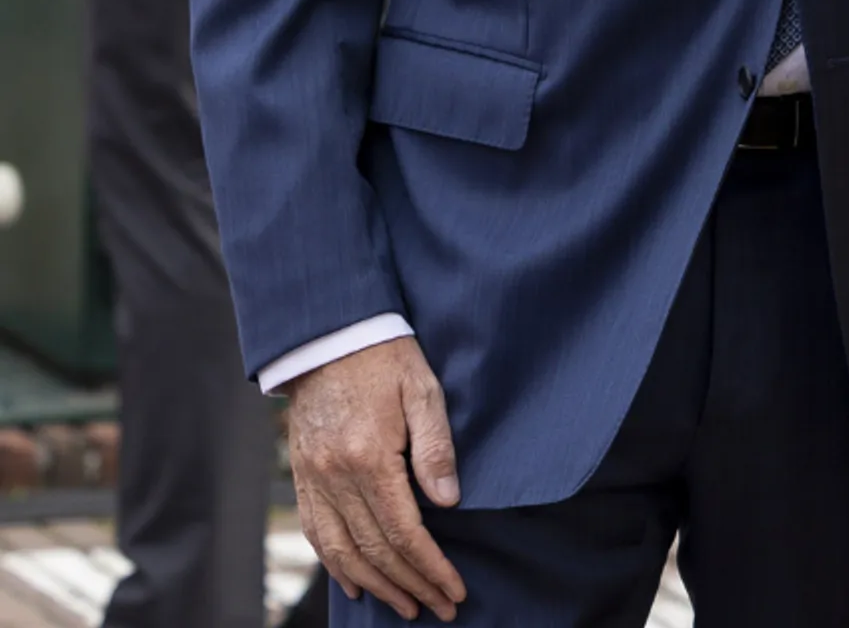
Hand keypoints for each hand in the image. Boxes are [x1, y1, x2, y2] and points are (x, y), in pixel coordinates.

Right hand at [285, 338, 464, 621]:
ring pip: (341, 550)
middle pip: (374, 549)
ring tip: (404, 606)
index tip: (453, 589)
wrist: (329, 337)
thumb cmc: (386, 359)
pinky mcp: (304, 477)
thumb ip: (436, 449)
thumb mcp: (424, 392)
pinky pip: (317, 533)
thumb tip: (448, 502)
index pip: (403, 531)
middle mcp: (335, 476)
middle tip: (439, 608)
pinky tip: (357, 583)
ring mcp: (314, 479)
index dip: (430, 566)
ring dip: (375, 584)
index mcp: (368, 457)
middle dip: (409, 585)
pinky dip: (336, 564)